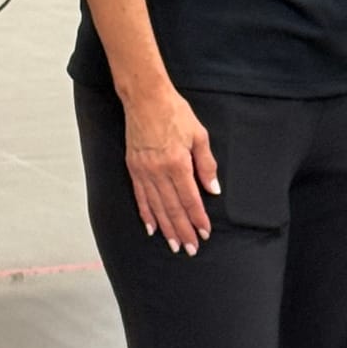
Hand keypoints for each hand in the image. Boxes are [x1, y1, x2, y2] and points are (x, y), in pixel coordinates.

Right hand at [122, 81, 219, 254]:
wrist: (145, 98)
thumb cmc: (175, 113)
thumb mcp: (199, 135)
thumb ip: (206, 164)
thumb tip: (213, 189)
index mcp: (177, 163)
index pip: (190, 199)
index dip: (197, 218)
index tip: (205, 233)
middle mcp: (159, 171)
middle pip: (172, 208)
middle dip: (183, 230)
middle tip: (191, 249)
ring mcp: (143, 171)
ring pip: (156, 207)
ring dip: (166, 228)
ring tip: (174, 245)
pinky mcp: (133, 168)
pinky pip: (140, 197)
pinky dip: (146, 214)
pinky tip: (152, 228)